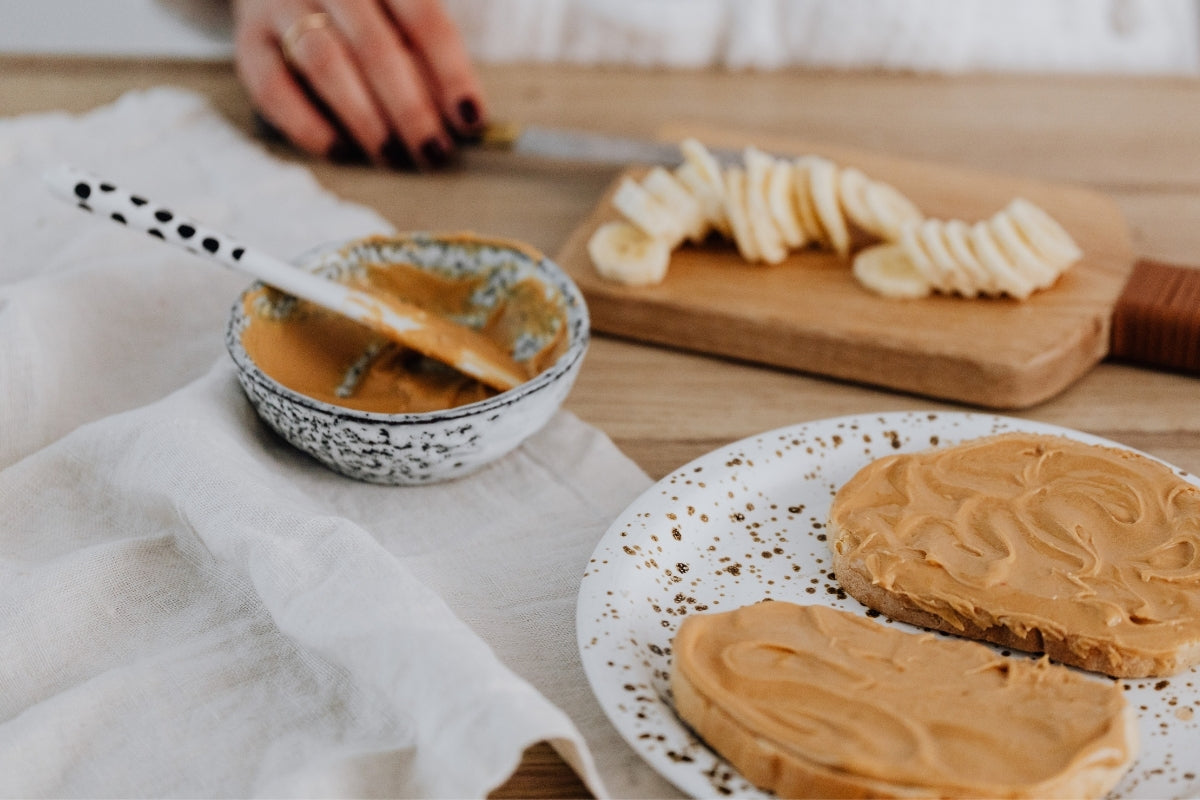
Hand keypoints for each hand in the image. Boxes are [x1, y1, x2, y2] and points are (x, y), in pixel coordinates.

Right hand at [231, 0, 487, 168]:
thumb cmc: (364, 6)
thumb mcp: (397, 8)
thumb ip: (426, 48)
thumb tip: (465, 116)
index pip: (423, 18)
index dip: (451, 72)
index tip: (471, 119)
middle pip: (375, 46)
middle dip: (409, 107)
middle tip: (433, 151)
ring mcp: (282, 4)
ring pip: (325, 63)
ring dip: (363, 118)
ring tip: (391, 155)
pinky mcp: (248, 39)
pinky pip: (273, 86)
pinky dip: (307, 124)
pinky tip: (339, 150)